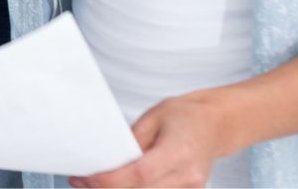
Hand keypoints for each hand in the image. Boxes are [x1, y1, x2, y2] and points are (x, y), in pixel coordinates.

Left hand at [70, 91, 234, 187]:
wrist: (216, 125)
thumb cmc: (187, 116)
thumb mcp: (153, 117)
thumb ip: (133, 141)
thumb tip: (109, 159)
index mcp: (179, 152)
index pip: (140, 175)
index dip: (110, 180)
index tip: (87, 177)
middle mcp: (187, 176)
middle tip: (81, 180)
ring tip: (92, 183)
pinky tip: (116, 185)